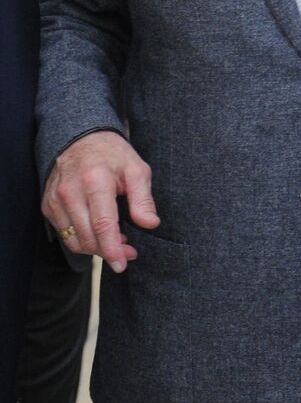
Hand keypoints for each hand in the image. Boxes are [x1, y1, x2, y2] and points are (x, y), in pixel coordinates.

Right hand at [42, 129, 157, 271]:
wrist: (81, 138)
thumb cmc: (113, 155)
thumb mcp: (137, 170)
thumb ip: (143, 199)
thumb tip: (150, 224)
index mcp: (95, 180)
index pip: (102, 224)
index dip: (112, 248)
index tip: (122, 263)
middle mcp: (70, 192)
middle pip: (87, 236)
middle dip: (108, 251)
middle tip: (129, 251)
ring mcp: (55, 199)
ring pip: (74, 239)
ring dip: (96, 248)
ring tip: (116, 241)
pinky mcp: (48, 205)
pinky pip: (65, 233)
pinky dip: (82, 239)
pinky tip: (99, 233)